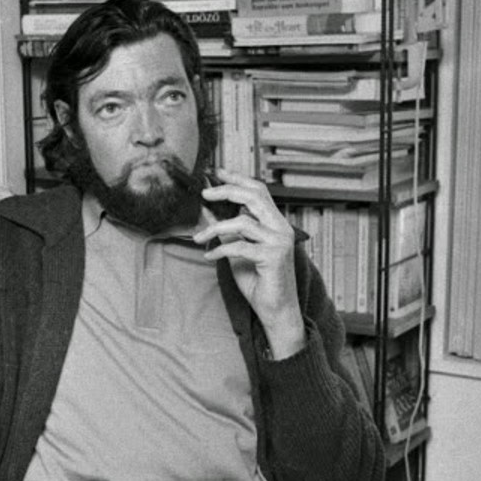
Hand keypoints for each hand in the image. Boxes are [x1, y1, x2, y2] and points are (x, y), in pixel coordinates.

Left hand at [193, 169, 305, 358]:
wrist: (274, 309)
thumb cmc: (257, 280)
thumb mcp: (236, 250)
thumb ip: (226, 230)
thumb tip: (205, 211)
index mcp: (275, 222)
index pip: (259, 191)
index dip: (238, 179)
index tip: (218, 171)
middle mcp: (281, 228)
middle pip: (253, 197)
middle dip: (226, 191)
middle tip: (204, 193)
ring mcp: (279, 241)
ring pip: (242, 222)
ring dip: (215, 229)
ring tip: (199, 239)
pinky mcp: (273, 256)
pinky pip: (240, 246)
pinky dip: (220, 250)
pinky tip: (209, 256)